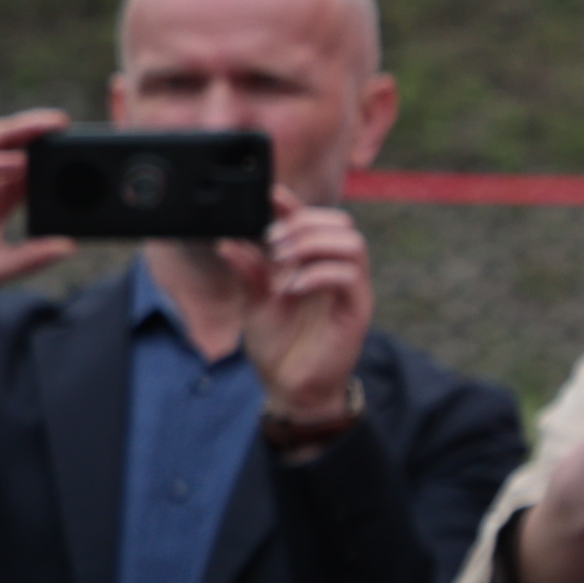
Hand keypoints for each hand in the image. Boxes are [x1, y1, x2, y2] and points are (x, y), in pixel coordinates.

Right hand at [0, 107, 77, 303]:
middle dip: (38, 133)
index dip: (51, 157)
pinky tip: (18, 163)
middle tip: (71, 126)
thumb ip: (31, 257)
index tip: (84, 153)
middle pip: (9, 146)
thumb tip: (69, 246)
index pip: (26, 167)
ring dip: (19, 131)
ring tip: (51, 126)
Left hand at [225, 192, 372, 444]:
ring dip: (312, 246)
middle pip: (340, 223)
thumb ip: (248, 271)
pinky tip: (292, 289)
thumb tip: (227, 242)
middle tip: (272, 244)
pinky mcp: (356, 310)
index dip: (294, 204)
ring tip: (282, 266)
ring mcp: (350, 289)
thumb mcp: (254, 302)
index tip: (269, 196)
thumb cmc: (278, 344)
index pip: (313, 221)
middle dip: (303, 225)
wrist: (289, 386)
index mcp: (313, 263)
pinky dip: (318, 275)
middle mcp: (336, 270)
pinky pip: (349, 277)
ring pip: (351, 244)